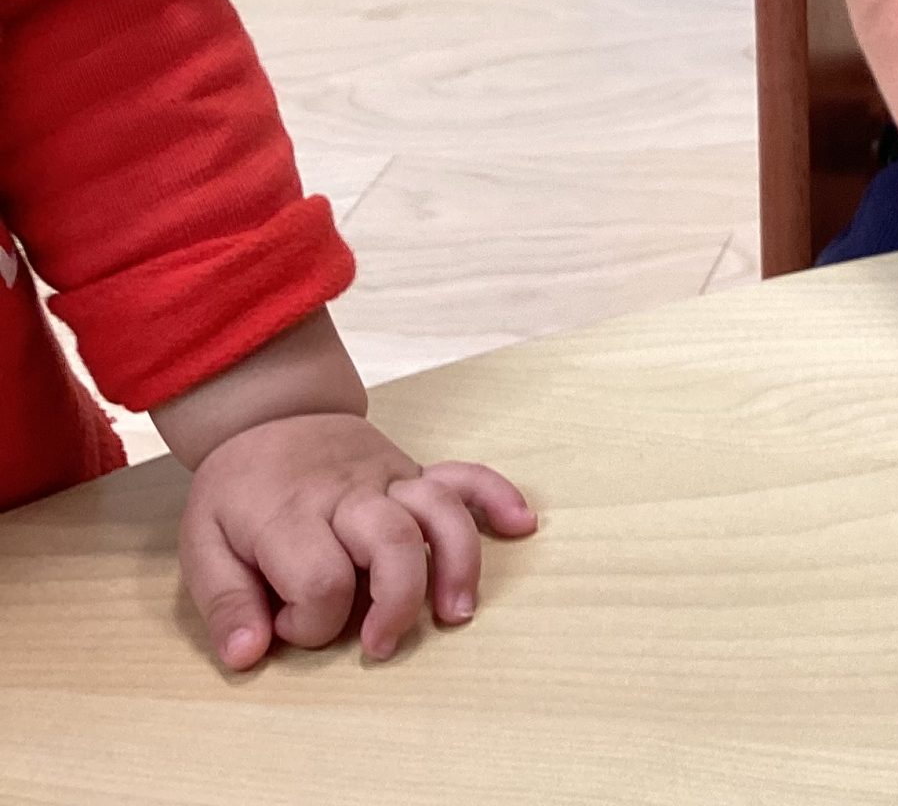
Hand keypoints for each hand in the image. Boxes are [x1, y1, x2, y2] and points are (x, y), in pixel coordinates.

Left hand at [178, 413, 535, 669]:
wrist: (268, 414)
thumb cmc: (238, 489)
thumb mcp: (203, 542)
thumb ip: (224, 602)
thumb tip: (248, 656)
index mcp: (289, 515)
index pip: (320, 581)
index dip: (309, 622)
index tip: (288, 625)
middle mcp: (348, 495)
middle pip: (392, 545)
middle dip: (396, 604)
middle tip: (380, 646)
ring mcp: (388, 478)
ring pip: (439, 514)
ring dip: (457, 564)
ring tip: (456, 613)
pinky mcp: (414, 470)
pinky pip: (465, 475)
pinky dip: (496, 497)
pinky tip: (520, 524)